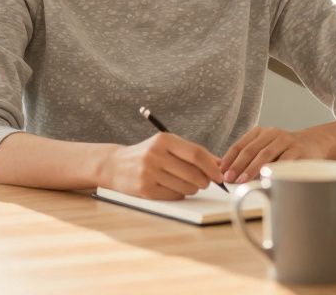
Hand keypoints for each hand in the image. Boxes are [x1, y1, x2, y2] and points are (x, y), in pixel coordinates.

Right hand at [100, 132, 223, 199]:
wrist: (115, 165)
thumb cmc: (147, 155)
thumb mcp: (166, 146)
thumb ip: (191, 153)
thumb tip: (219, 164)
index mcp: (163, 140)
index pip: (196, 154)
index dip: (212, 166)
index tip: (220, 175)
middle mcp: (155, 154)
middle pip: (194, 173)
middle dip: (205, 181)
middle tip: (204, 182)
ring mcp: (149, 173)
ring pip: (186, 187)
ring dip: (192, 188)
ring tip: (184, 183)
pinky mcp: (145, 190)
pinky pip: (175, 196)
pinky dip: (179, 194)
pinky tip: (171, 187)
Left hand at [220, 126, 327, 184]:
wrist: (314, 143)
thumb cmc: (285, 151)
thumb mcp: (267, 149)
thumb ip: (251, 158)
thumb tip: (229, 174)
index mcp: (260, 132)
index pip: (240, 145)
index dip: (229, 159)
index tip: (221, 171)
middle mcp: (272, 134)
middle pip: (251, 150)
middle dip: (238, 165)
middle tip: (229, 178)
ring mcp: (286, 141)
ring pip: (266, 154)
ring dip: (252, 168)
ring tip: (243, 180)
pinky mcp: (299, 151)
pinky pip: (284, 161)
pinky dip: (274, 170)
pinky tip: (266, 178)